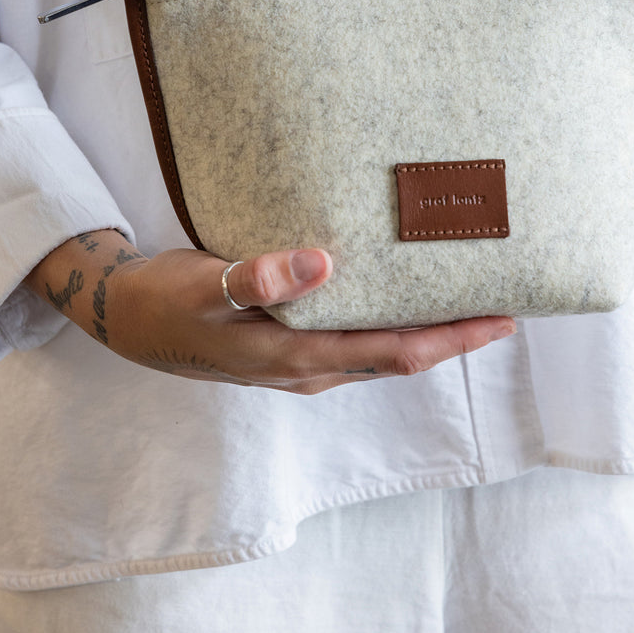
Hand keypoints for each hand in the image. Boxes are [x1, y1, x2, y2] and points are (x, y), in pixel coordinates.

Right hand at [25, 229, 515, 393]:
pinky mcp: (292, 346)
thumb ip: (259, 278)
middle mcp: (311, 369)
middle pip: (402, 355)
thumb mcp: (205, 288)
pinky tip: (401, 294)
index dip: (453, 340)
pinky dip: (394, 321)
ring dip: (428, 330)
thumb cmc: (167, 304)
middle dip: (455, 335)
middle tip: (504, 302)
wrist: (129, 320)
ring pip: (383, 349)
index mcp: (299, 359)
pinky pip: (360, 338)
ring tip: (466, 296)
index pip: (398, 353)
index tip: (502, 319)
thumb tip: (322, 263)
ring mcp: (304, 363)